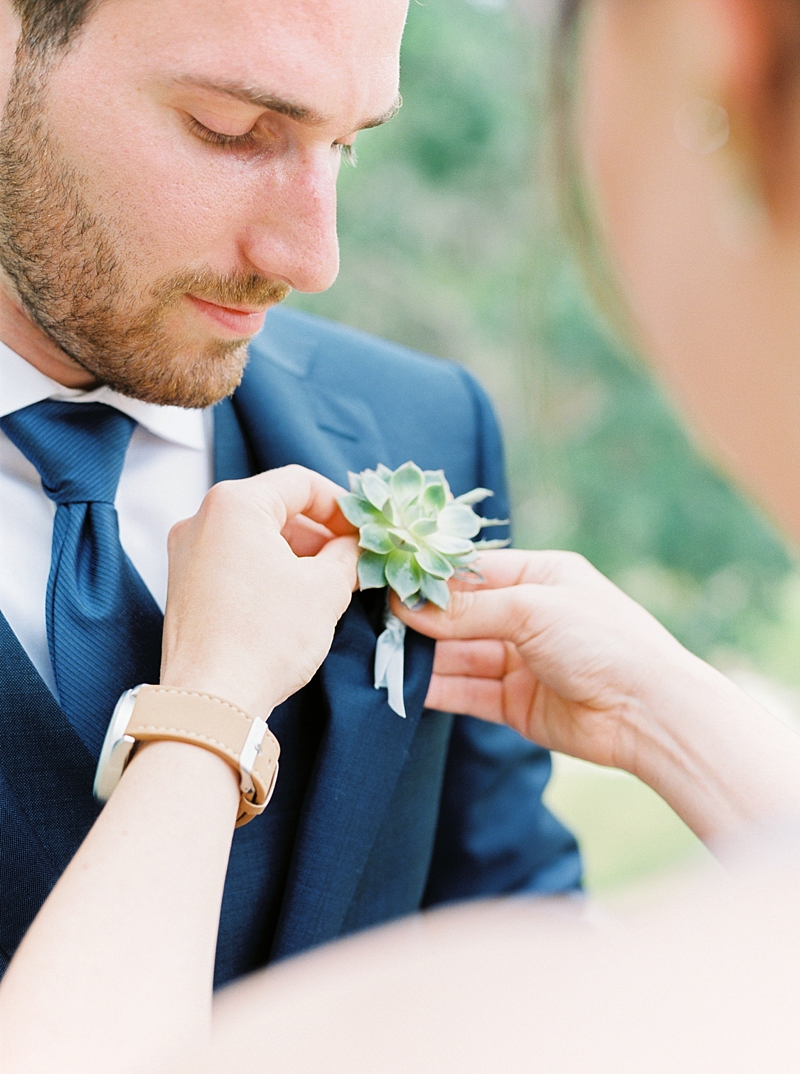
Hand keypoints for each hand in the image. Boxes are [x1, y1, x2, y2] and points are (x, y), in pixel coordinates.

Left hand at [161, 465, 358, 717]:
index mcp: (234, 503)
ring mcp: (186, 552)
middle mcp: (201, 518)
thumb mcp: (326, 588)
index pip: (301, 482)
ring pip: (256, 535)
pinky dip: (269, 570)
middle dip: (320, 532)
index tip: (365, 531)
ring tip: (331, 584)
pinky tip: (297, 600)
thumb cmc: (268, 637)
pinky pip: (235, 561)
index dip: (342, 505)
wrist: (211, 701)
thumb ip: (347, 553)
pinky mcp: (183, 585)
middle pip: (276, 507)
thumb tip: (353, 547)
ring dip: (297, 553)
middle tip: (354, 560)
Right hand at [392, 549, 694, 773]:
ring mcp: (521, 661)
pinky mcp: (515, 703)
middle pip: (460, 614)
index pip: (472, 571)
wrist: (649, 713)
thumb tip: (407, 605)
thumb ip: (467, 609)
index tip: (387, 582)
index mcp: (540, 576)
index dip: (431, 578)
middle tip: (373, 621)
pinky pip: (466, 692)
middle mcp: (528, 616)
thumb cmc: (602, 641)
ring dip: (422, 657)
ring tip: (379, 655)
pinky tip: (402, 687)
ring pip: (458, 655)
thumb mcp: (532, 609)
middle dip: (420, 620)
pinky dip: (436, 690)